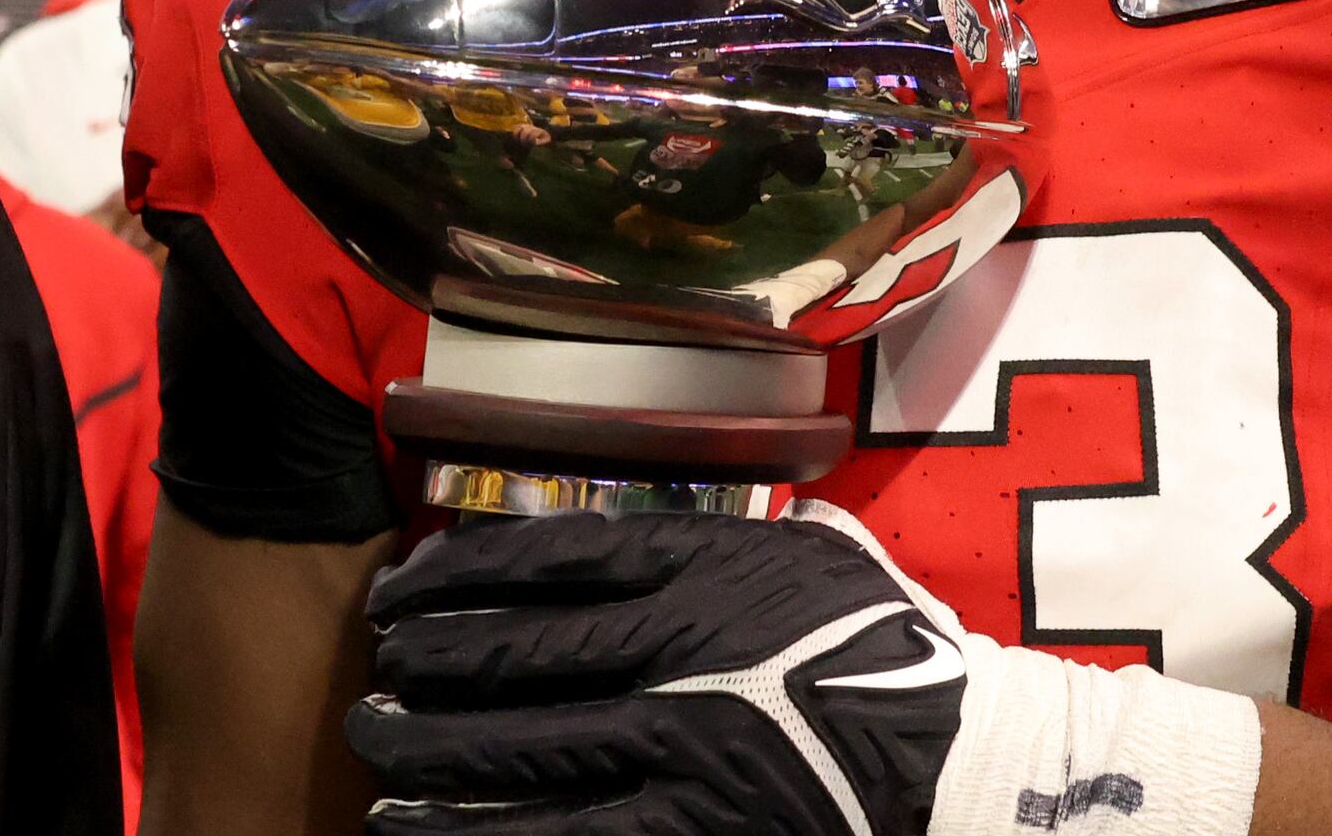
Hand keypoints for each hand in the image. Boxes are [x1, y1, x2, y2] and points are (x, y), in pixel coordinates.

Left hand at [351, 503, 969, 835]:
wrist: (958, 755)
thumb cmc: (879, 645)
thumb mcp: (808, 550)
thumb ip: (713, 536)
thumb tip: (618, 526)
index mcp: (709, 567)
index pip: (548, 561)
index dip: (454, 576)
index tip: (400, 592)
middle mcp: (685, 650)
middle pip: (516, 656)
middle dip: (424, 670)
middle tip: (373, 679)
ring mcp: (686, 747)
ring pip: (522, 751)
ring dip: (429, 756)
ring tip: (378, 753)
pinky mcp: (694, 830)